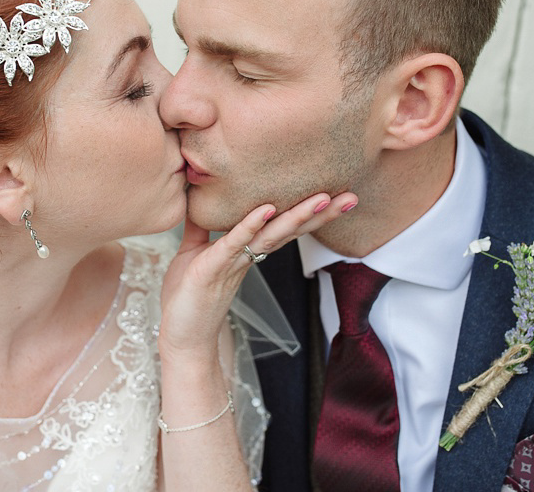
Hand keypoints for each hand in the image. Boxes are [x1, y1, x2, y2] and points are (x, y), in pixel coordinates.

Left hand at [158, 191, 357, 364]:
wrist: (182, 341)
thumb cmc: (188, 299)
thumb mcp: (193, 253)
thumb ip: (200, 226)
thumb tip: (198, 196)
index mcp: (246, 250)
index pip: (281, 226)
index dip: (306, 210)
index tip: (334, 192)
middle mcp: (247, 256)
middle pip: (289, 230)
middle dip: (320, 214)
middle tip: (351, 196)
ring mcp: (233, 263)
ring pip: (272, 236)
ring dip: (298, 217)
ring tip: (325, 199)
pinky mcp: (213, 269)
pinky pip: (234, 244)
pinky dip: (250, 225)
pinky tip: (266, 209)